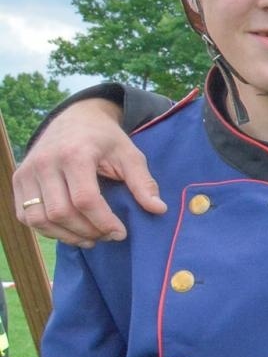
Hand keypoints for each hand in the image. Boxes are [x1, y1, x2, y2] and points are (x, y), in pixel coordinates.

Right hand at [12, 98, 163, 246]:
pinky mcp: (18, 180)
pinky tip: (69, 230)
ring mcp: (28, 171)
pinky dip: (47, 229)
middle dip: (87, 231)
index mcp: (75, 154)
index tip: (120, 233)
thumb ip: (143, 182)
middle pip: (61, 212)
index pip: (85, 199)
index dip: (103, 222)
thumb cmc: (105, 138)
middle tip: (108, 236)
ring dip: (66, 235)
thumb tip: (159, 209)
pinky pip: (25, 215)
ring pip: (39, 218)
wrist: (75, 118)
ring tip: (90, 238)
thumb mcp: (129, 154)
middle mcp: (46, 163)